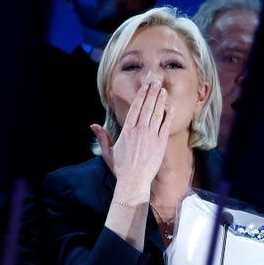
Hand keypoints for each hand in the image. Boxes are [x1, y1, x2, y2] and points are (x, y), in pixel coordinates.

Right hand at [91, 82, 173, 196]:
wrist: (134, 182)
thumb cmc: (121, 169)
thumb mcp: (108, 152)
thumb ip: (102, 137)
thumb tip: (93, 125)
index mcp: (127, 131)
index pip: (135, 108)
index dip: (141, 95)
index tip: (146, 86)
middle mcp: (139, 131)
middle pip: (147, 108)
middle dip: (152, 93)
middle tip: (156, 82)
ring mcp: (151, 137)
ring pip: (157, 115)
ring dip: (160, 101)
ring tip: (163, 91)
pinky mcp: (160, 145)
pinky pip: (165, 127)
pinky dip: (168, 117)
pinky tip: (170, 108)